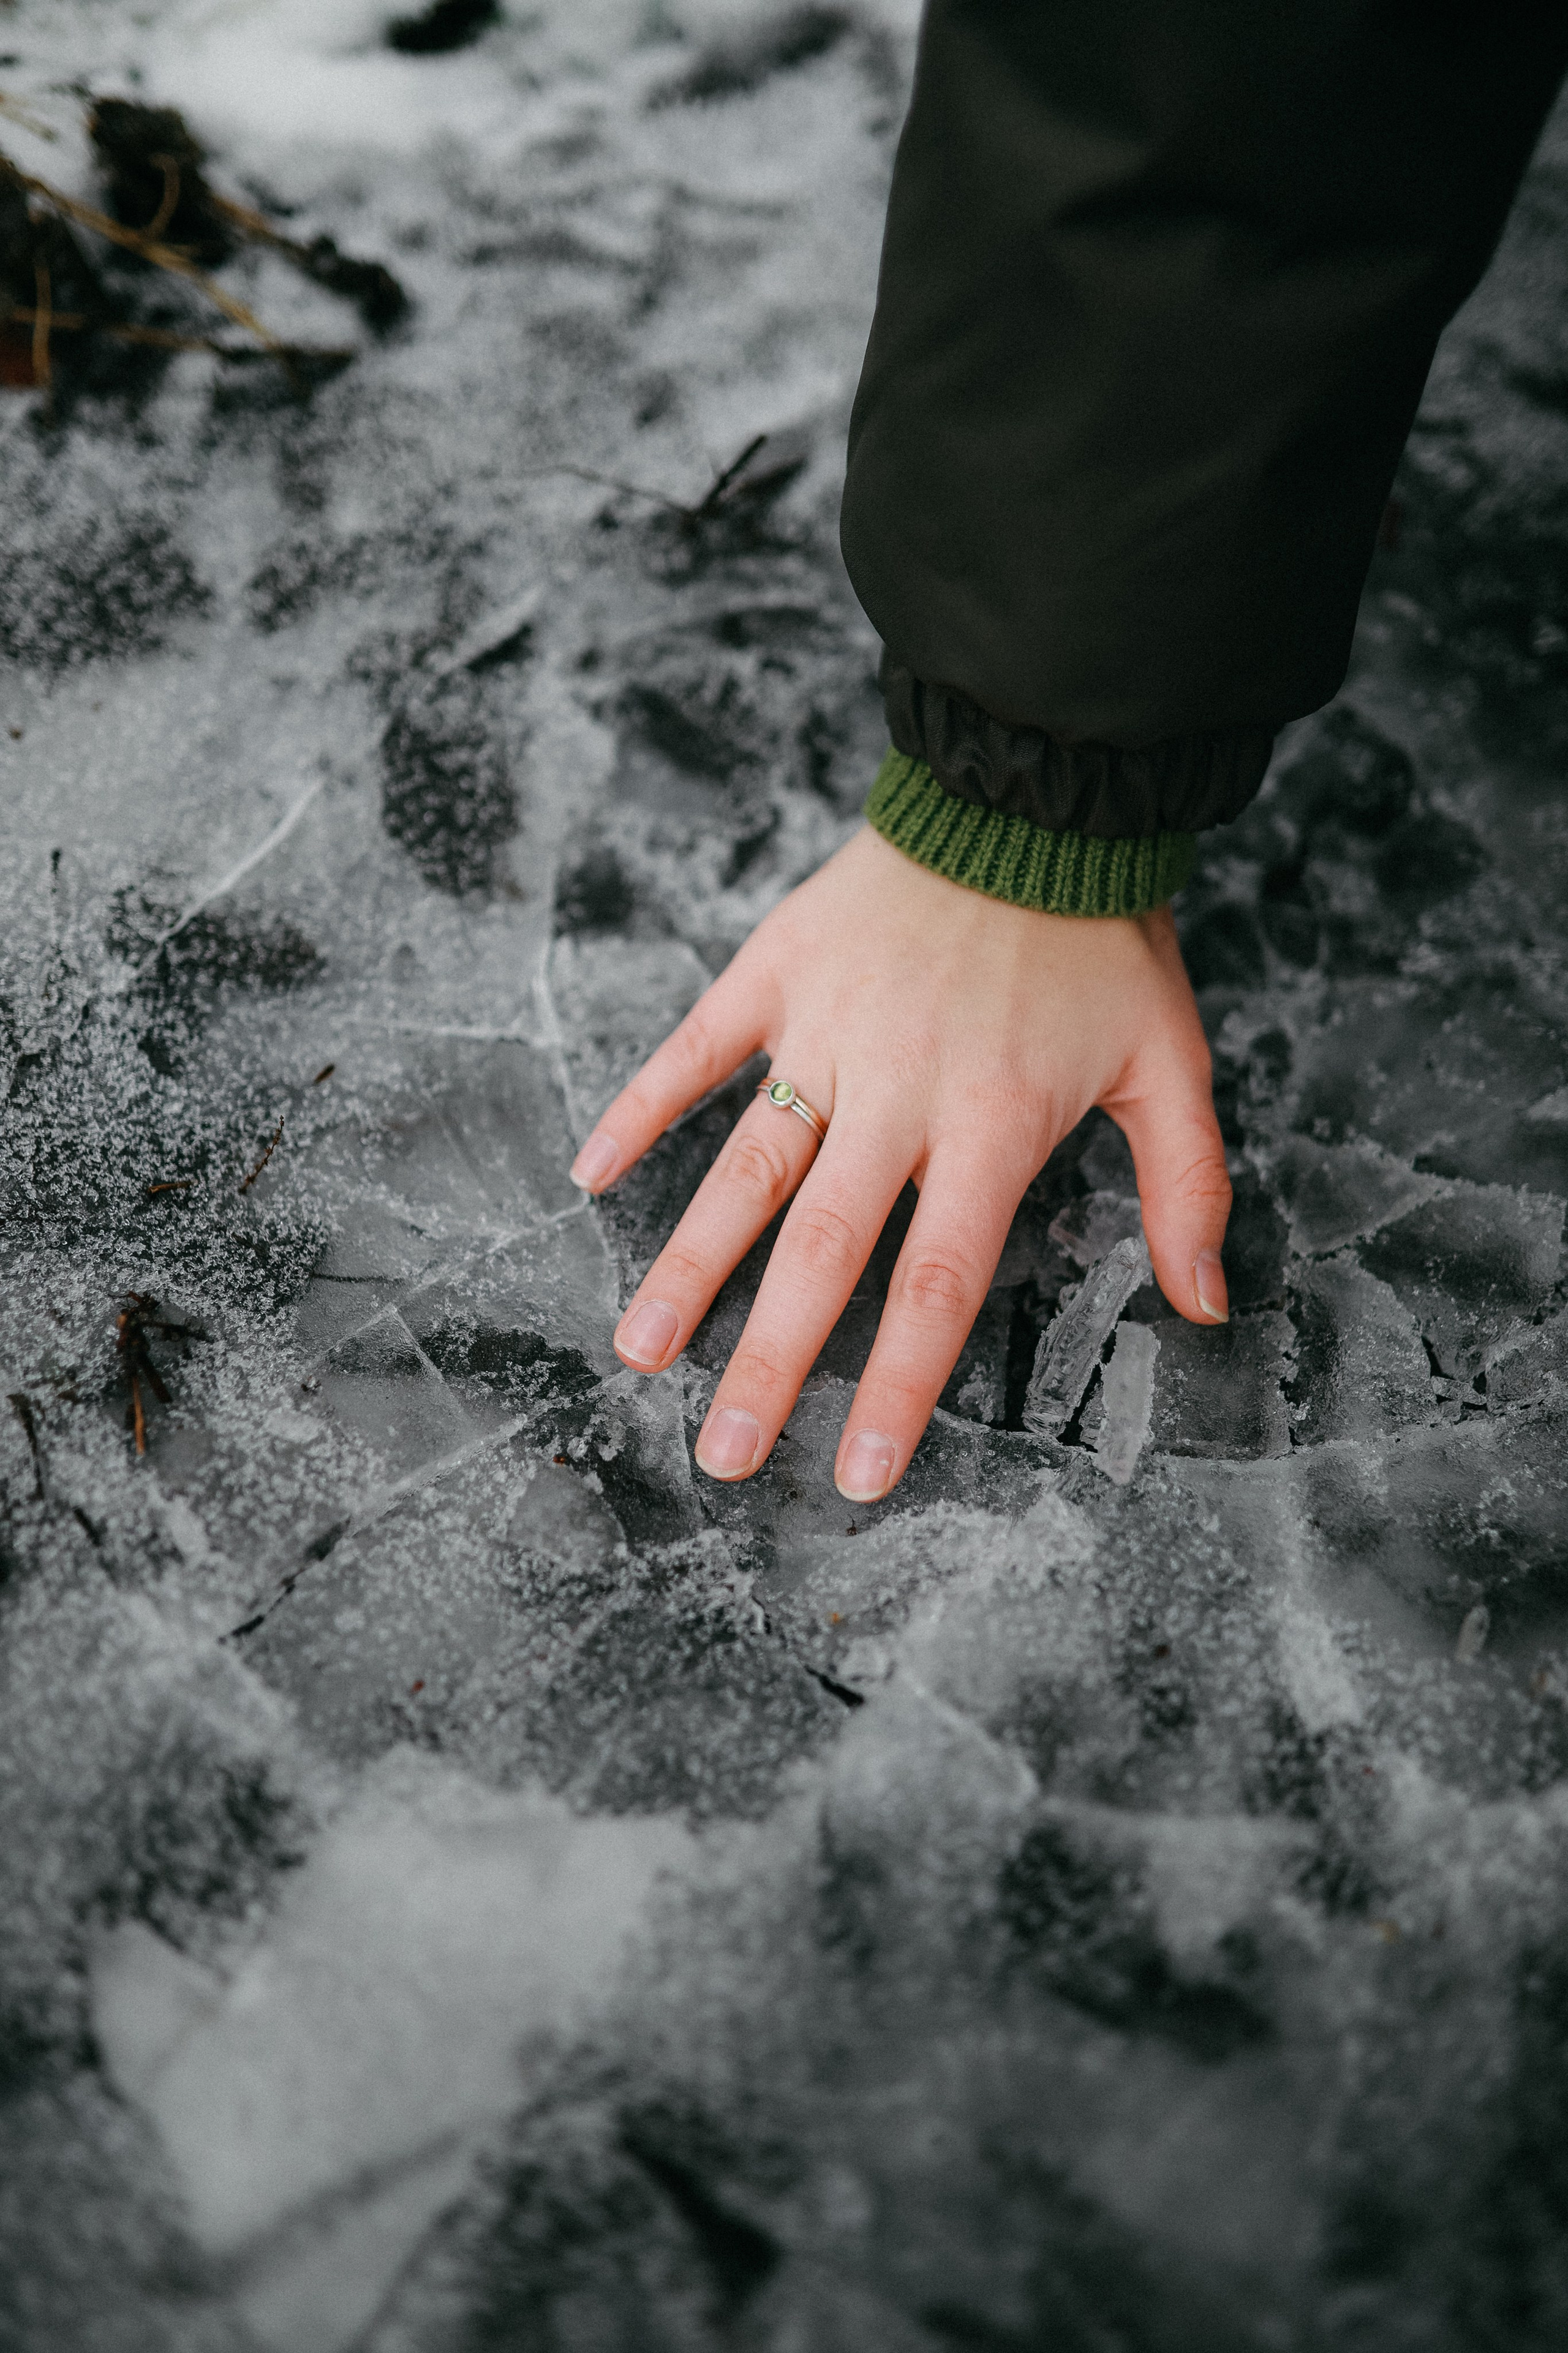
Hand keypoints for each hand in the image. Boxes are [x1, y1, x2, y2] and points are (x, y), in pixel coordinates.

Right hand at [570, 825, 1230, 1500]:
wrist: (1038, 796)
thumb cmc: (1104, 938)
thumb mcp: (1171, 1062)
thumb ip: (1187, 1189)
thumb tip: (1206, 1306)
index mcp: (991, 1127)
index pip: (934, 1286)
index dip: (895, 1388)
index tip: (852, 1475)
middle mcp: (896, 1093)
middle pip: (820, 1252)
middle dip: (768, 1363)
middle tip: (722, 1454)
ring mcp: (825, 1034)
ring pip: (745, 1170)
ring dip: (689, 1265)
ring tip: (640, 1349)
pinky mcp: (777, 974)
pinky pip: (696, 1049)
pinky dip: (639, 1107)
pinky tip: (587, 1171)